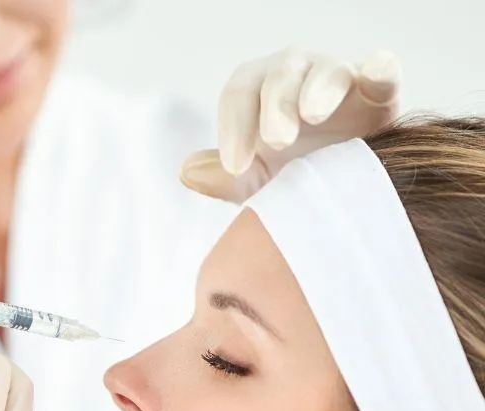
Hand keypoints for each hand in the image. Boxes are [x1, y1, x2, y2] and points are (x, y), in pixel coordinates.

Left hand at [181, 48, 400, 202]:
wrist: (347, 184)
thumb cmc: (294, 175)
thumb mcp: (258, 182)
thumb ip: (225, 179)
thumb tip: (188, 171)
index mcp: (259, 92)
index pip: (239, 94)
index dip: (234, 127)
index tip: (236, 167)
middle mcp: (296, 76)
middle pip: (279, 77)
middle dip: (275, 106)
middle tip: (275, 141)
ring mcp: (339, 78)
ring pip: (327, 70)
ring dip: (318, 89)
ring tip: (311, 115)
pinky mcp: (380, 89)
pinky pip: (382, 69)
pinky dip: (380, 68)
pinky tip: (375, 75)